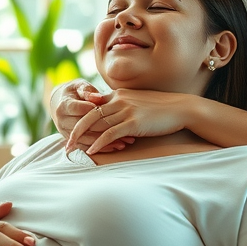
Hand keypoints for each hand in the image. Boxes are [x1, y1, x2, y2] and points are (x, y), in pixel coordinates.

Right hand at [51, 80, 133, 153]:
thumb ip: (88, 91)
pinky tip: (116, 147)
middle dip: (104, 130)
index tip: (112, 111)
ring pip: (87, 140)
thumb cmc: (74, 92)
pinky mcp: (72, 141)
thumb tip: (98, 98)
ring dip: (105, 143)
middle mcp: (62, 121)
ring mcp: (66, 132)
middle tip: (123, 129)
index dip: (95, 111)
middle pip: (84, 128)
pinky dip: (101, 148)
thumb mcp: (80, 86)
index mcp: (64, 106)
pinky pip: (87, 146)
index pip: (80, 110)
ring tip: (123, 142)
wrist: (61, 102)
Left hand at [65, 89, 192, 154]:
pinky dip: (99, 142)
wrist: (181, 108)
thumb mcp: (138, 102)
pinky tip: (91, 150)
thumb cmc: (161, 108)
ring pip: (97, 124)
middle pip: (89, 115)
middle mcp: (119, 100)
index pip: (93, 105)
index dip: (80, 118)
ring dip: (83, 138)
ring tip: (72, 149)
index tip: (71, 130)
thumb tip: (112, 116)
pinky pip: (110, 133)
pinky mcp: (134, 122)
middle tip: (66, 144)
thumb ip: (123, 106)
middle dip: (75, 130)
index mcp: (118, 95)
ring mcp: (126, 110)